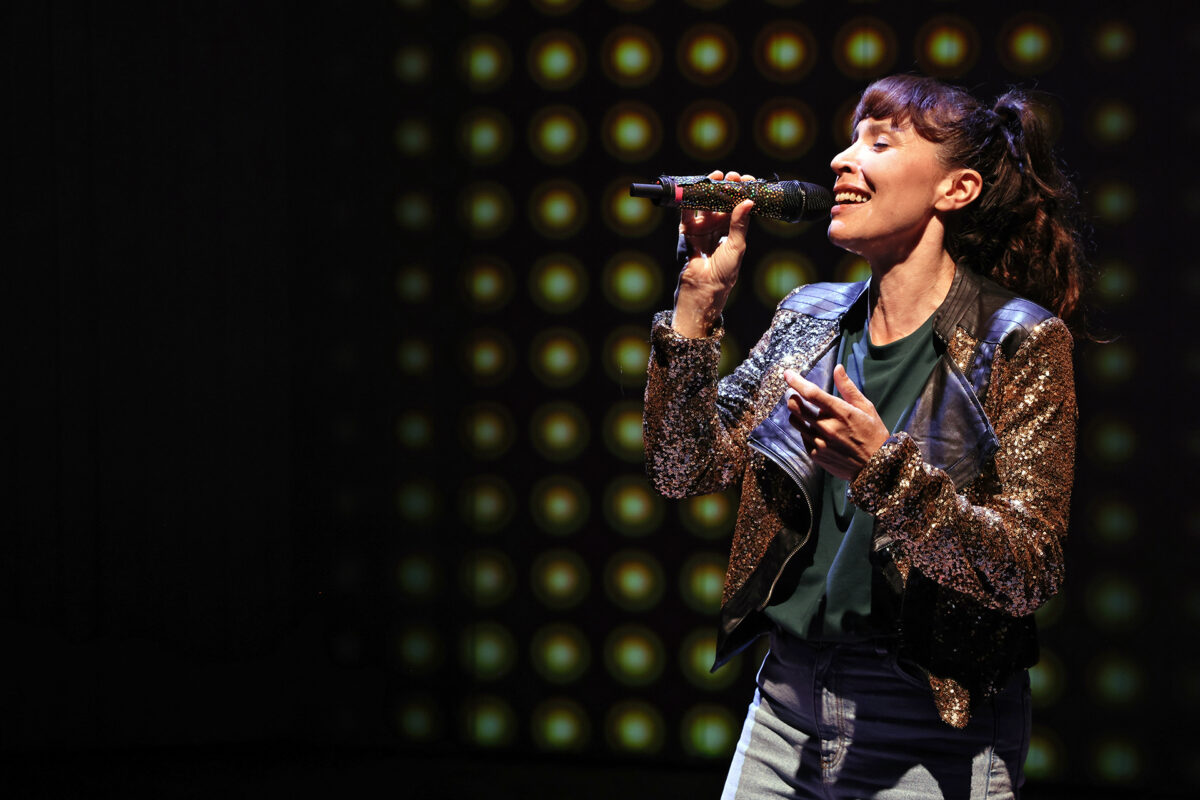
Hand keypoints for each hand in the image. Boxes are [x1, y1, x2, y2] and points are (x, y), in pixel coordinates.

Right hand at [671, 170, 754, 337]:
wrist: (703, 286)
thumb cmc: (724, 272)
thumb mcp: (736, 246)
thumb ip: (740, 223)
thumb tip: (748, 202)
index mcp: (732, 229)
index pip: (738, 205)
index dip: (741, 192)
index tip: (746, 181)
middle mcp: (717, 225)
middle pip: (721, 200)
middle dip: (725, 187)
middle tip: (731, 177)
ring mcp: (702, 226)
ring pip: (704, 202)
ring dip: (708, 189)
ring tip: (715, 177)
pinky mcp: (687, 229)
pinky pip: (687, 211)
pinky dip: (689, 199)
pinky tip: (696, 188)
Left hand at [784, 364, 889, 480]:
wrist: (876, 467)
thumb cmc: (873, 434)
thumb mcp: (866, 408)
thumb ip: (848, 388)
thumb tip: (837, 368)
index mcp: (841, 412)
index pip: (812, 393)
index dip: (796, 382)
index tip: (788, 374)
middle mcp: (827, 427)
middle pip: (796, 407)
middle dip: (793, 397)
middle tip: (795, 395)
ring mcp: (820, 443)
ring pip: (795, 422)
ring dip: (797, 414)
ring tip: (805, 413)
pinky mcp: (816, 455)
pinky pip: (803, 438)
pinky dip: (806, 431)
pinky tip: (817, 431)